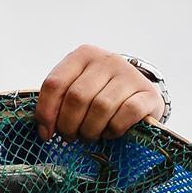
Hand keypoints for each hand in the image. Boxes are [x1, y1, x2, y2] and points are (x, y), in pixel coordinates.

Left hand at [35, 44, 165, 142]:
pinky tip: (110, 132)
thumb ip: (59, 101)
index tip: (47, 134)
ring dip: (91, 130)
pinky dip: (114, 130)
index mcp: (83, 55)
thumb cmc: (102, 96)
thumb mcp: (78, 90)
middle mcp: (107, 60)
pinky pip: (126, 114)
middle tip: (72, 137)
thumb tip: (44, 130)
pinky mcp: (147, 93)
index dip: (46, 113)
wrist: (140, 95)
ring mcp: (129, 75)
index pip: (55, 84)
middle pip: (77, 98)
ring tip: (90, 135)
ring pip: (101, 108)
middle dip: (69, 125)